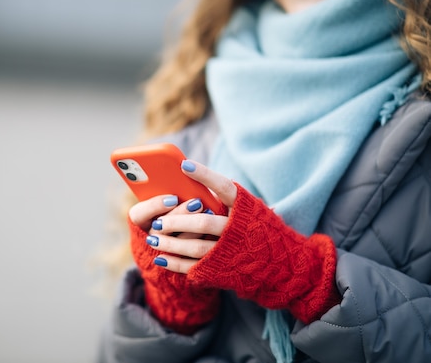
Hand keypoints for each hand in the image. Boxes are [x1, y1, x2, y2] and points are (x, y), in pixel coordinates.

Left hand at [136, 159, 340, 323]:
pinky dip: (175, 264)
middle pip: (203, 223)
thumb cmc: (257, 229)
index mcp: (246, 208)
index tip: (182, 164)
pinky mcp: (223, 270)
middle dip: (176, 221)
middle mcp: (238, 230)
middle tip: (158, 220)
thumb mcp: (249, 209)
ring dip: (171, 244)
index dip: (204, 175)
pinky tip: (160, 259)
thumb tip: (189, 179)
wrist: (282, 265)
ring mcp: (230, 252)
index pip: (223, 187)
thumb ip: (224, 199)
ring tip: (152, 239)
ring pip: (195, 247)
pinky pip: (195, 267)